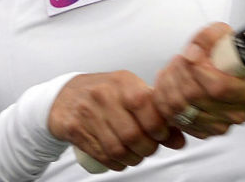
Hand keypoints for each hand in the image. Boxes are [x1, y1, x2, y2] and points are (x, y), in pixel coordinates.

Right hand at [48, 71, 184, 171]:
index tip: (163, 135)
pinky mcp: (75, 130)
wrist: (65, 95)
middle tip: (150, 148)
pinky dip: (117, 163)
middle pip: (133, 134)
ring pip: (117, 148)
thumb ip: (155, 112)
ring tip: (137, 155)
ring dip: (133, 158)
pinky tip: (121, 159)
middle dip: (148, 148)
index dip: (159, 127)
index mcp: (122, 81)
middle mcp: (104, 95)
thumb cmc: (104, 92)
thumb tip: (179, 138)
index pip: (146, 106)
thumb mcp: (129, 91)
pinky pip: (102, 155)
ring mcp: (87, 113)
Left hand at [153, 22, 244, 138]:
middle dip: (179, 71)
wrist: (237, 79)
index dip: (198, 69)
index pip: (219, 87)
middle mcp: (236, 113)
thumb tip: (193, 50)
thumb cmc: (232, 59)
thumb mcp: (227, 38)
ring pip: (180, 108)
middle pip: (195, 96)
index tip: (190, 53)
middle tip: (179, 58)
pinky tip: (169, 83)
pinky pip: (173, 117)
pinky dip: (164, 98)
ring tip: (173, 68)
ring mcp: (219, 125)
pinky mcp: (202, 132)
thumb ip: (211, 37)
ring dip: (168, 83)